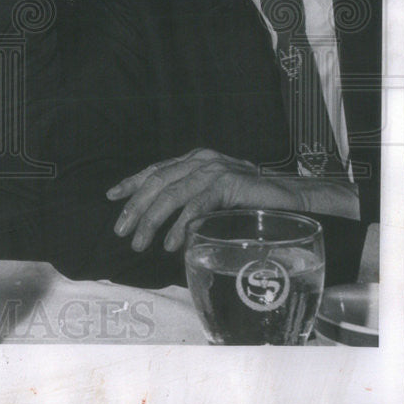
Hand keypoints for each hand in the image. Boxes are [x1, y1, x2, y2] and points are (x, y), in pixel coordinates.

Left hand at [106, 148, 359, 252]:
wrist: (292, 196)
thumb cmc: (252, 199)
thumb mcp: (215, 194)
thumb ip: (192, 197)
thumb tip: (162, 222)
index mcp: (194, 159)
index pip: (155, 169)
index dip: (131, 182)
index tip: (111, 196)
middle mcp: (200, 160)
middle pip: (157, 182)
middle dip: (135, 208)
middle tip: (121, 231)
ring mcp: (214, 169)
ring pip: (172, 194)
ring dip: (151, 221)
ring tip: (139, 243)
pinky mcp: (229, 183)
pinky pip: (197, 206)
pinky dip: (181, 226)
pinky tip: (171, 243)